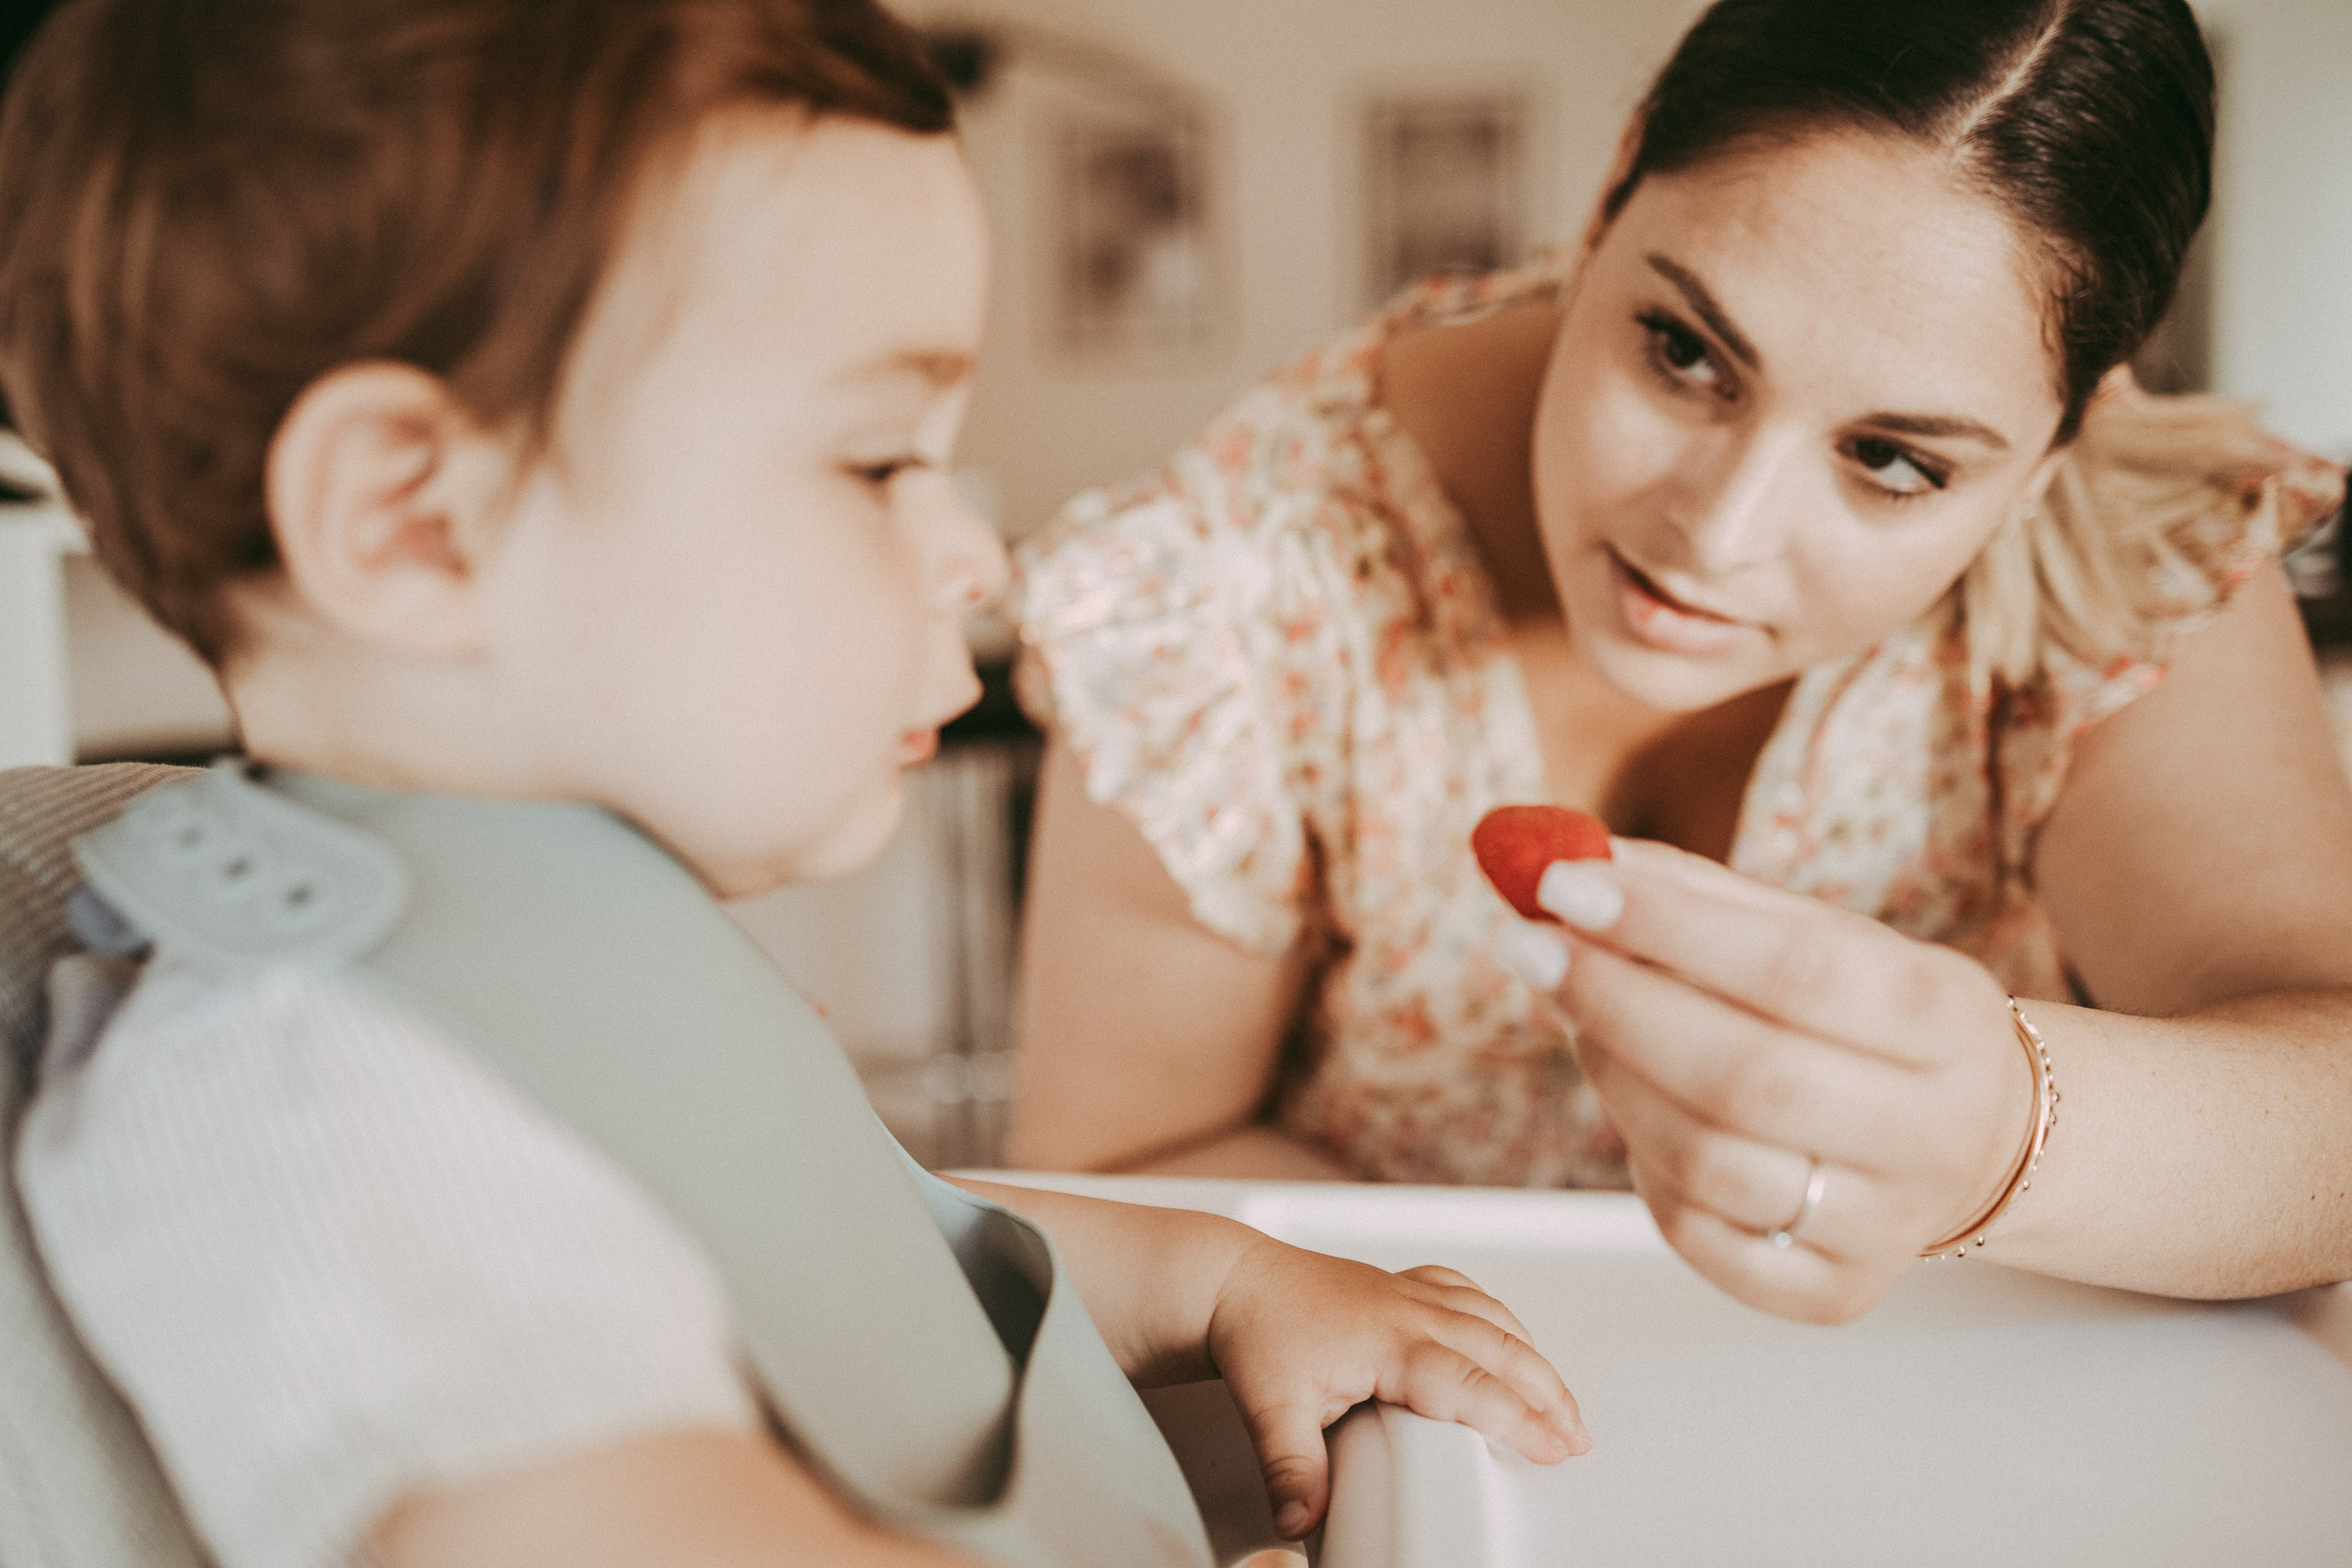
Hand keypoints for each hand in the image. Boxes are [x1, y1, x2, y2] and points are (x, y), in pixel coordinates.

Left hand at [1204, 1240, 1587, 1538]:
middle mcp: (1411, 1310)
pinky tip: (1511, 1340)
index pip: (1470, 1383)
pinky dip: (1502, 1322)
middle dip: (1548, 1394)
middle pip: (1501, 1349)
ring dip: (1534, 1359)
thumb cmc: (1257, 1331)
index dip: (1518, 1417)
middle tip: (1576, 1438)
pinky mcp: (1405, 1285)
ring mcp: (1411, 1293)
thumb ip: (1292, 1467)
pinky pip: (1470, 1296)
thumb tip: (1298, 1520)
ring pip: (1493, 1320)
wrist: (1233, 1280)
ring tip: (1561, 1403)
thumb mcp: (1269, 1407)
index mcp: (1389, 1339)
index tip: (1554, 1447)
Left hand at [1496, 837, 2033, 1323]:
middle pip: (1748, 1076)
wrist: (1973, 1141)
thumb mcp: (1816, 933)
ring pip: (1711, 1163)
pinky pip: (1701, 1239)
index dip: (1668, 927)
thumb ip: (1693, 893)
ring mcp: (1888, 1226)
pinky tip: (1636, 1109)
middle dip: (1615, 1004)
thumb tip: (1564, 857)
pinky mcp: (1835, 1296)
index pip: (1797, 969)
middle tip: (1529, 948)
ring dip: (1616, 1081)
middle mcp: (1934, 1131)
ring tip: (1581, 1020)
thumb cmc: (1864, 1017)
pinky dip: (1644, 1166)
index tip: (1562, 885)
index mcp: (1946, 1016)